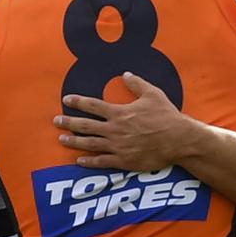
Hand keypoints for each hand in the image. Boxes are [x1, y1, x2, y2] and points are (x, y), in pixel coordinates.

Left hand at [54, 72, 187, 170]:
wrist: (179, 140)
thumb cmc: (166, 115)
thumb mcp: (152, 94)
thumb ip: (136, 84)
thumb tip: (125, 74)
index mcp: (120, 112)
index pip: (93, 105)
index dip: (78, 102)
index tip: (66, 99)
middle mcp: (115, 130)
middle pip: (86, 126)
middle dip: (69, 123)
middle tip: (56, 121)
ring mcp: (118, 147)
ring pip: (90, 144)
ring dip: (74, 142)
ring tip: (61, 139)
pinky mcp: (124, 161)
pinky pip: (102, 162)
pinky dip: (89, 162)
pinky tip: (79, 161)